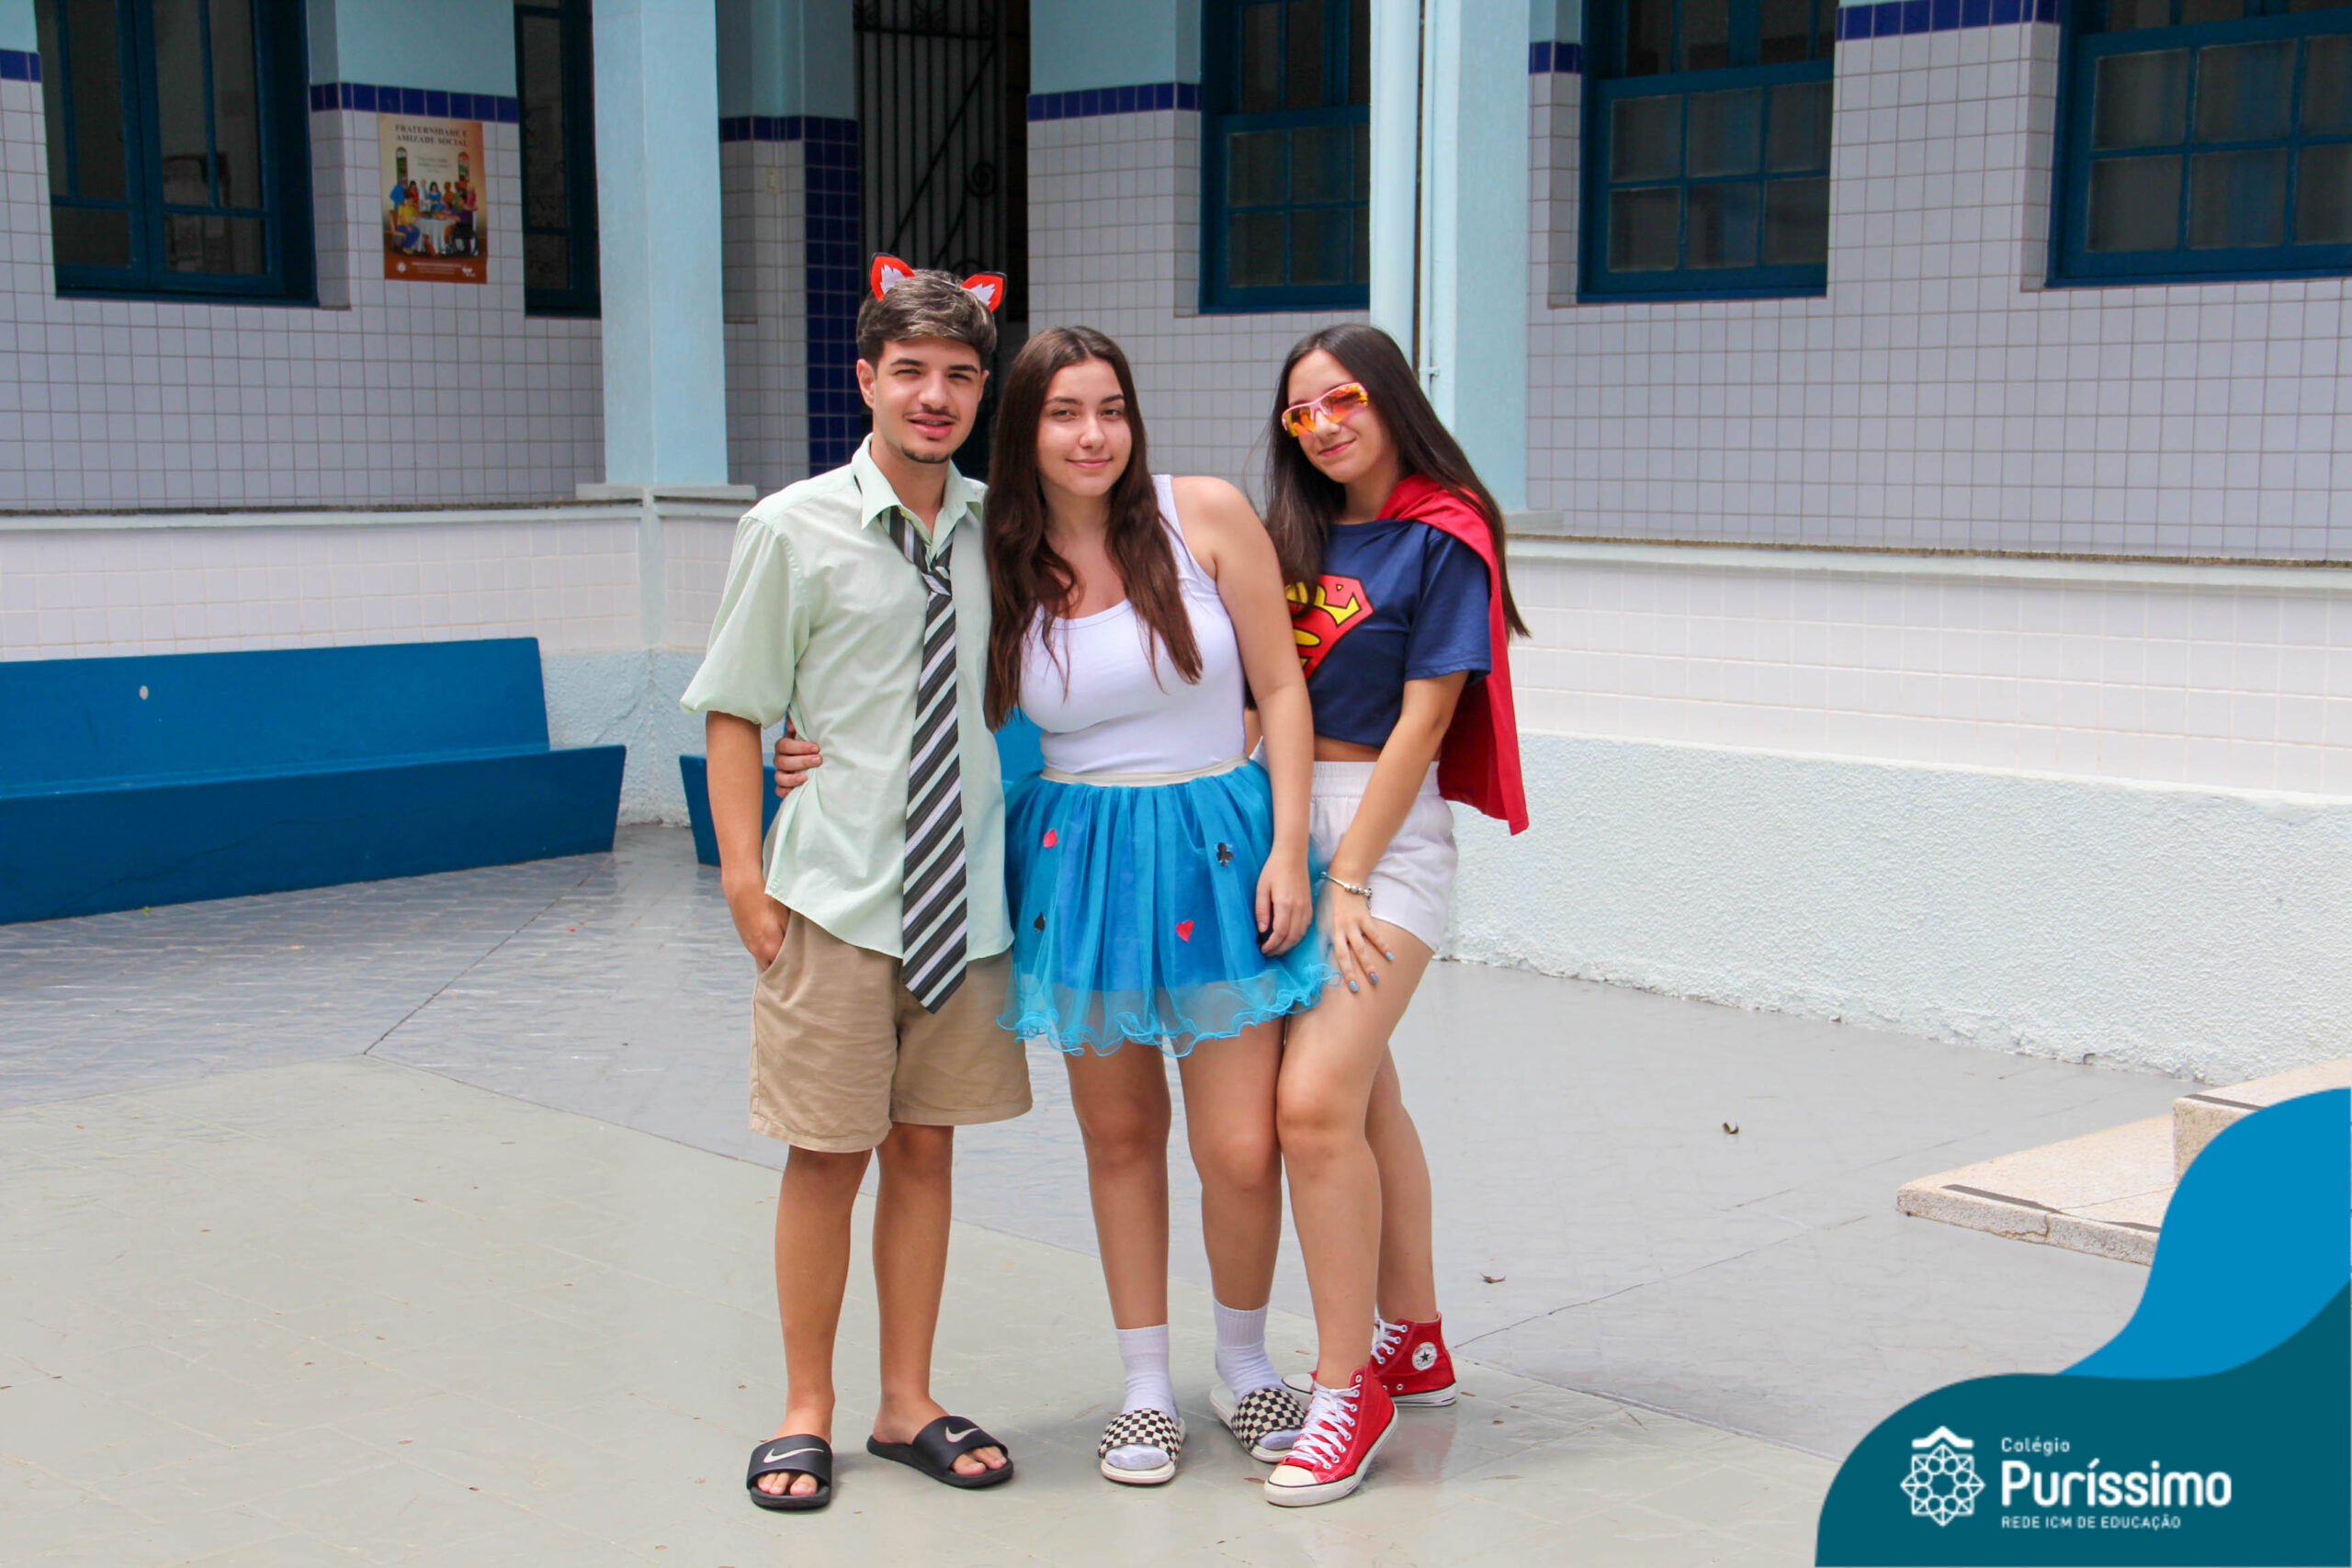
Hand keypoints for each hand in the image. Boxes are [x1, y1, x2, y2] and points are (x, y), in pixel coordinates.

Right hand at [724, 872, 790, 969]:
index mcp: (771, 948)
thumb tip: (799, 948)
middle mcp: (758, 951)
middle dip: (784, 968)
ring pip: (765, 960)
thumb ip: (792, 935)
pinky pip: (759, 952)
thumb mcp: (785, 916)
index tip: (806, 967)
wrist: (742, 888)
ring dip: (774, 959)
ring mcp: (750, 946)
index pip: (785, 969)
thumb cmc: (766, 900)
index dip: (796, 969)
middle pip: (774, 969)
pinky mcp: (746, 939)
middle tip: (798, 963)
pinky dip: (766, 951)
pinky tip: (774, 941)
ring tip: (787, 952)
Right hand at [772, 721, 821, 796]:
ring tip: (806, 778)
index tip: (816, 748)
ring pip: (780, 777)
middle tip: (818, 760)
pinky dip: (785, 791)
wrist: (816, 760)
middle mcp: (780, 759)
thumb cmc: (811, 746)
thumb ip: (799, 725)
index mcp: (784, 746)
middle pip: (783, 761)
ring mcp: (781, 773)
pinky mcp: (783, 787)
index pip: (785, 745)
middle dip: (801, 761)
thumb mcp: (806, 733)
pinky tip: (795, 790)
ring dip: (792, 778)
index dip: (799, 747)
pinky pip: (779, 790)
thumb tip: (791, 725)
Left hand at [1255, 848, 1312, 955]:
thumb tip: (1262, 930)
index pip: (1280, 933)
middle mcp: (1299, 908)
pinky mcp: (1310, 906)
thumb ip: (1261, 910)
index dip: (1271, 945)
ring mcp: (1306, 907)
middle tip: (1268, 952)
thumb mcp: (1262, 888)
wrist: (1293, 856)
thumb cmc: (1274, 870)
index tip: (1262, 949)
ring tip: (1277, 948)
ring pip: (1300, 934)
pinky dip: (1297, 937)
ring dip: (1289, 945)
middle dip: (1279, 949)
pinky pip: (1306, 927)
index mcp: (1285, 904)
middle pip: (1291, 937)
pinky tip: (1288, 937)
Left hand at [1320, 879, 1391, 995]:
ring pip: (1361, 948)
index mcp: (1331, 931)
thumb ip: (1330, 932)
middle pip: (1346, 956)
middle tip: (1357, 989)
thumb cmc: (1334, 899)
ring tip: (1376, 979)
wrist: (1344, 879)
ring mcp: (1354, 924)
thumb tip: (1329, 950)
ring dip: (1368, 964)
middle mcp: (1341, 930)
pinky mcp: (1365, 917)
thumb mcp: (1327, 916)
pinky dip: (1383, 946)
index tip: (1344, 984)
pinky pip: (1375, 935)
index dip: (1339, 969)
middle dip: (1352, 973)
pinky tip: (1391, 956)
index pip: (1334, 955)